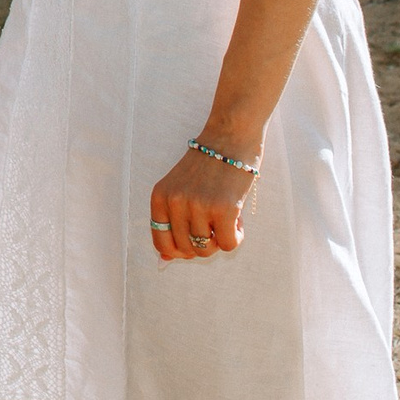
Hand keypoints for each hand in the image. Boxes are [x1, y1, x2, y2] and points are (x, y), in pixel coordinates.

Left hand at [149, 139, 256, 260]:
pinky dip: (236, 238)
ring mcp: (199, 205)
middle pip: (186, 249)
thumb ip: (172, 221)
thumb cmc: (206, 165)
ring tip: (227, 219)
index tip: (193, 243)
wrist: (229, 137)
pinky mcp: (224, 208)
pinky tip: (238, 221)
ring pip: (207, 249)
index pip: (161, 242)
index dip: (178, 251)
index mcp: (160, 197)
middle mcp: (176, 202)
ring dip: (220, 241)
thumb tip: (164, 261)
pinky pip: (228, 244)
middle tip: (214, 226)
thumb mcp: (179, 188)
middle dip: (203, 245)